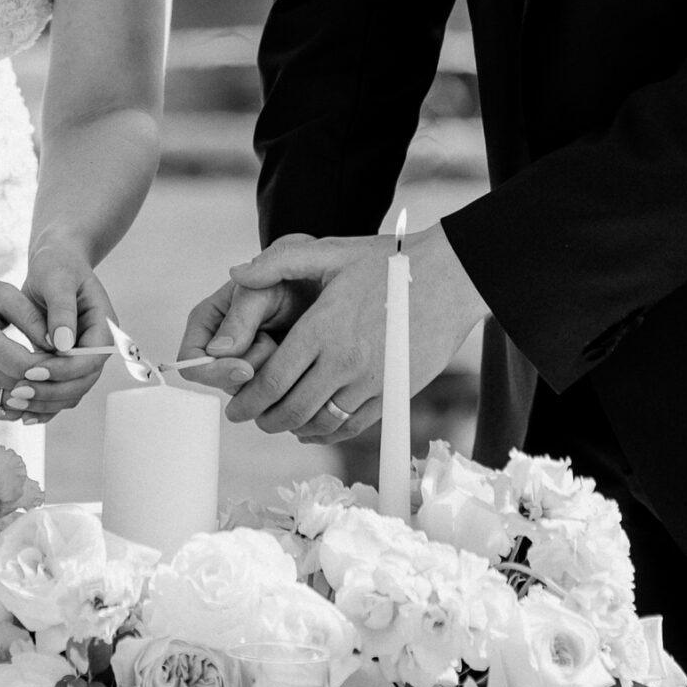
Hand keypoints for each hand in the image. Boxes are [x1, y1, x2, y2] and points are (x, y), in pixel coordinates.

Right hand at [0, 276, 110, 425]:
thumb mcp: (0, 293)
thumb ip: (30, 316)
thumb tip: (58, 342)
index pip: (24, 366)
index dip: (51, 366)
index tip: (69, 356)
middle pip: (23, 387)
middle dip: (52, 381)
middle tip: (74, 369)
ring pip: (17, 404)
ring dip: (42, 396)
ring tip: (60, 378)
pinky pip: (4, 411)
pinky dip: (25, 403)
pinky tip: (39, 386)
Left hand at [14, 239, 117, 422]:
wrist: (53, 262)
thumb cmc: (58, 265)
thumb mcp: (58, 280)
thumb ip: (62, 311)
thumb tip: (64, 344)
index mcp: (103, 326)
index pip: (91, 359)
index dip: (64, 370)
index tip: (33, 370)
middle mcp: (96, 345)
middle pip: (82, 381)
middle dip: (52, 391)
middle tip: (19, 392)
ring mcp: (81, 356)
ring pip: (70, 391)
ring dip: (46, 401)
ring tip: (16, 402)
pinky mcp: (64, 362)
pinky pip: (59, 389)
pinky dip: (43, 402)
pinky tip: (23, 411)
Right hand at [175, 274, 299, 394]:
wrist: (315, 291)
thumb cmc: (288, 284)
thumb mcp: (262, 292)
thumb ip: (240, 318)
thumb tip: (217, 350)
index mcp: (206, 322)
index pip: (190, 361)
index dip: (213, 371)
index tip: (245, 368)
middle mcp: (218, 346)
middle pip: (218, 382)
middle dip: (249, 368)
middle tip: (270, 340)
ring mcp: (240, 363)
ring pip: (243, 391)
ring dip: (267, 372)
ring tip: (280, 342)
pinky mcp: (261, 377)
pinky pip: (264, 395)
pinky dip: (280, 380)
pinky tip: (290, 357)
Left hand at [217, 224, 484, 443]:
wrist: (451, 277)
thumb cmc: (388, 261)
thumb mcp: (330, 251)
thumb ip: (276, 263)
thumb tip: (235, 276)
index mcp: (322, 328)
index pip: (272, 380)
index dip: (248, 400)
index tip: (235, 407)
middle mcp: (345, 361)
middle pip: (292, 409)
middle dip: (263, 419)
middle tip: (249, 417)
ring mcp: (372, 382)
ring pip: (321, 422)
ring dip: (294, 428)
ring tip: (280, 422)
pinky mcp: (395, 394)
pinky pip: (353, 426)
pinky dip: (328, 434)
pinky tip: (315, 428)